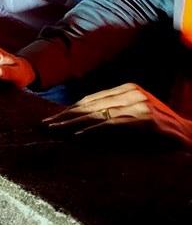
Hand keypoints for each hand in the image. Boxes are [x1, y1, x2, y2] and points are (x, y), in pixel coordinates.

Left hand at [42, 83, 185, 138]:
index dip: (70, 109)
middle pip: (91, 105)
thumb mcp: (133, 116)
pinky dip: (94, 131)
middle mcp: (132, 93)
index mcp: (127, 88)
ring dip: (74, 123)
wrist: (189, 136)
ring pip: (98, 114)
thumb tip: (79, 121)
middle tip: (46, 124)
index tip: (52, 118)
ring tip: (56, 129)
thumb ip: (112, 113)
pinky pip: (113, 125)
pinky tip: (78, 136)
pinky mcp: (146, 119)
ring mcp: (139, 105)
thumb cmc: (159, 130)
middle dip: (66, 115)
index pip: (91, 99)